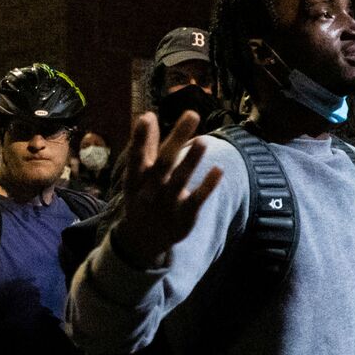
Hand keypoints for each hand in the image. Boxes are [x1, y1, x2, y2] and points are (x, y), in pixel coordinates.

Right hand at [109, 111, 223, 267]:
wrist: (142, 240)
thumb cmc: (142, 197)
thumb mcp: (138, 175)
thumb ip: (145, 146)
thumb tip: (148, 114)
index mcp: (136, 178)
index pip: (137, 155)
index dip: (139, 138)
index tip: (147, 117)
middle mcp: (150, 189)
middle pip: (164, 162)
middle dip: (176, 138)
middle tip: (192, 114)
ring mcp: (167, 203)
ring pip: (180, 180)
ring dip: (191, 160)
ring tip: (203, 141)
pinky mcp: (184, 216)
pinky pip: (197, 200)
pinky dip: (207, 185)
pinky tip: (218, 169)